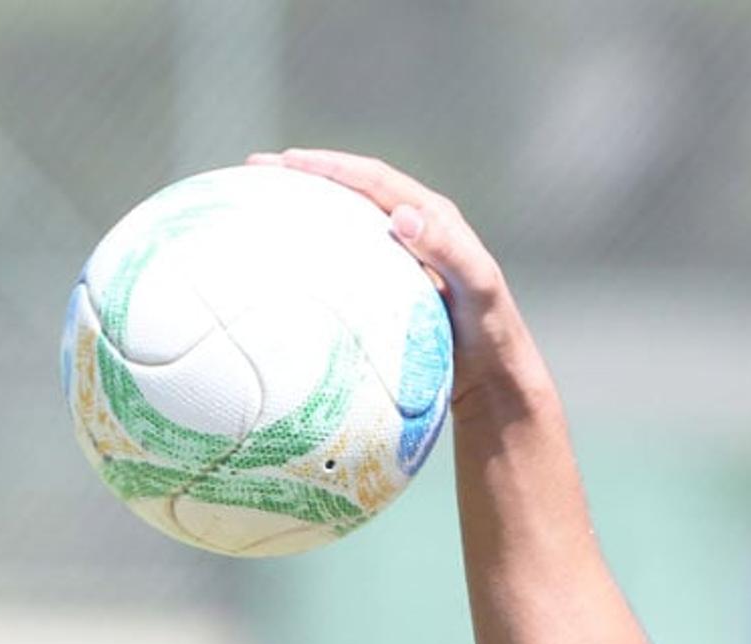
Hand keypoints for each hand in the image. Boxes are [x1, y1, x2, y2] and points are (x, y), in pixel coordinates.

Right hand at [246, 148, 555, 428]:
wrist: (495, 375)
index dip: (331, 165)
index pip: (375, 179)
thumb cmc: (490, 331)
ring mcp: (400, 258)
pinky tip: (282, 266)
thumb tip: (402, 215)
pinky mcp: (390, 287)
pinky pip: (345, 259)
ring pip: (345, 221)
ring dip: (305, 208)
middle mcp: (416, 230)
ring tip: (257, 202)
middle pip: (352, 190)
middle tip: (255, 168)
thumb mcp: (477, 288)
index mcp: (434, 218)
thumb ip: (447, 251)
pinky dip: (314, 253)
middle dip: (305, 175)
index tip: (287, 162)